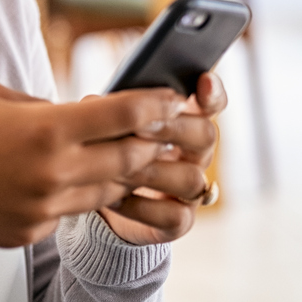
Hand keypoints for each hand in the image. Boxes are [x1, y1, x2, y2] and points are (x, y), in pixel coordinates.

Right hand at [0, 82, 184, 247]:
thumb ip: (44, 108)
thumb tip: (73, 116)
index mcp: (47, 129)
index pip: (123, 115)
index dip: (154, 105)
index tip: (169, 99)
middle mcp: (54, 172)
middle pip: (127, 158)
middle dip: (148, 142)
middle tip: (157, 130)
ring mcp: (44, 207)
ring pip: (105, 192)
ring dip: (115, 172)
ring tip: (113, 155)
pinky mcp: (30, 231)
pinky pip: (67, 213)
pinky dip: (71, 195)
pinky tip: (53, 180)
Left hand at [98, 72, 227, 244]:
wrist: (90, 196)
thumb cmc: (101, 147)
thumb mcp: (103, 122)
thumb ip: (110, 109)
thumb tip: (95, 103)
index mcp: (181, 121)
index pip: (210, 103)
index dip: (211, 93)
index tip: (202, 80)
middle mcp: (194, 154)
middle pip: (206, 135)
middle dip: (172, 128)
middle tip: (139, 125)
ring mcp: (189, 189)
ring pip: (192, 178)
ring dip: (151, 170)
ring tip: (115, 167)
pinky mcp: (177, 221)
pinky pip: (174, 215)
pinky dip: (142, 205)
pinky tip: (113, 197)